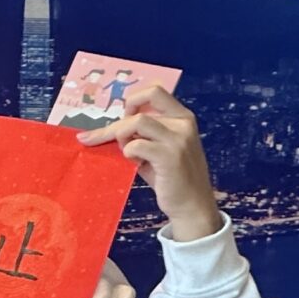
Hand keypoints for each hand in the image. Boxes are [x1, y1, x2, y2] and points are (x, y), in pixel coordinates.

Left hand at [79, 87, 222, 239]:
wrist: (192, 206)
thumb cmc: (172, 178)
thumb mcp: (160, 149)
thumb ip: (143, 134)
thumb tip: (110, 127)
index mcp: (182, 117)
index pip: (154, 91)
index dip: (132, 101)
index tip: (123, 118)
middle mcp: (183, 123)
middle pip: (138, 110)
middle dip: (115, 126)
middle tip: (106, 141)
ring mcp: (178, 139)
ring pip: (136, 122)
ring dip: (122, 137)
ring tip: (128, 154)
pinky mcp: (169, 156)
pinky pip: (135, 144)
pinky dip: (128, 153)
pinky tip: (136, 163)